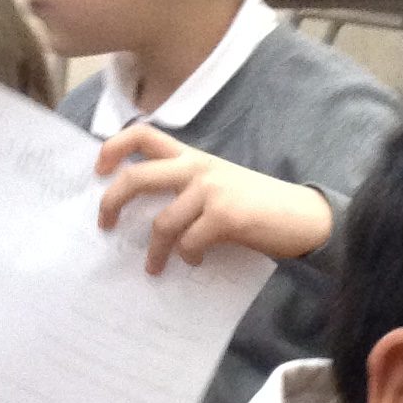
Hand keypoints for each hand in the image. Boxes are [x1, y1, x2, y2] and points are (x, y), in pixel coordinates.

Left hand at [96, 125, 332, 273]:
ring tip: (152, 267)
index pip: (142, 136)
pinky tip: (193, 262)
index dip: (113, 148)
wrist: (304, 216)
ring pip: (162, 222)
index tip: (99, 170)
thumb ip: (191, 187)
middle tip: (105, 224)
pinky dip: (187, 256)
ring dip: (153, 250)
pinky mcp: (226, 218)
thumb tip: (160, 216)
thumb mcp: (223, 183)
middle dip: (112, 202)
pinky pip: (190, 241)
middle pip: (137, 177)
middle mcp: (197, 169)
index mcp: (193, 157)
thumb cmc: (264, 205)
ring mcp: (211, 192)